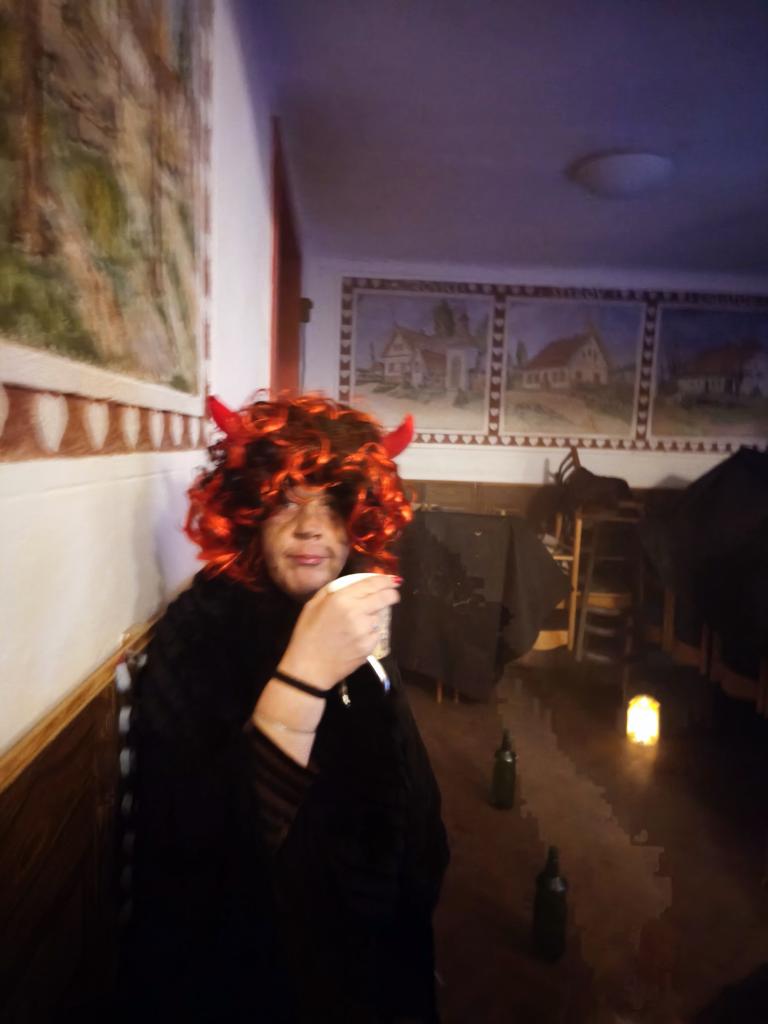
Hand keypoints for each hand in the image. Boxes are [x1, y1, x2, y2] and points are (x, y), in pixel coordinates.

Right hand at [278, 575, 400, 689]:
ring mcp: (365, 630)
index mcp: (341, 599)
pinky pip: (375, 634)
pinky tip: (356, 639)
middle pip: (384, 598)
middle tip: (392, 595)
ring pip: (379, 617)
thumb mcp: (312, 606)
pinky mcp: (369, 646)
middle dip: (391, 594)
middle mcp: (356, 611)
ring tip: (358, 624)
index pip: (371, 584)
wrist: (309, 668)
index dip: (385, 580)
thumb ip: (332, 591)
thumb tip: (352, 583)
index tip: (391, 580)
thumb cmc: (307, 635)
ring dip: (374, 616)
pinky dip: (370, 633)